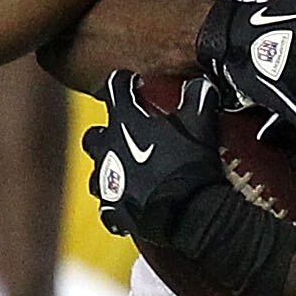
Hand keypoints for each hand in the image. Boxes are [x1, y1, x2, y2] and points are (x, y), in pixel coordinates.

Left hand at [85, 71, 224, 243]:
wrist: (184, 212)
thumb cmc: (187, 164)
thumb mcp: (199, 121)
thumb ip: (197, 97)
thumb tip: (201, 85)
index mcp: (124, 120)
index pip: (114, 88)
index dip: (124, 83)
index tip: (133, 83)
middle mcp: (107, 149)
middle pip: (94, 134)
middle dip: (106, 132)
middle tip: (125, 133)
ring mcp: (107, 182)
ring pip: (96, 172)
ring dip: (108, 169)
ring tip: (126, 172)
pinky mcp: (114, 211)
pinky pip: (109, 208)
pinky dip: (117, 206)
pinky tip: (130, 205)